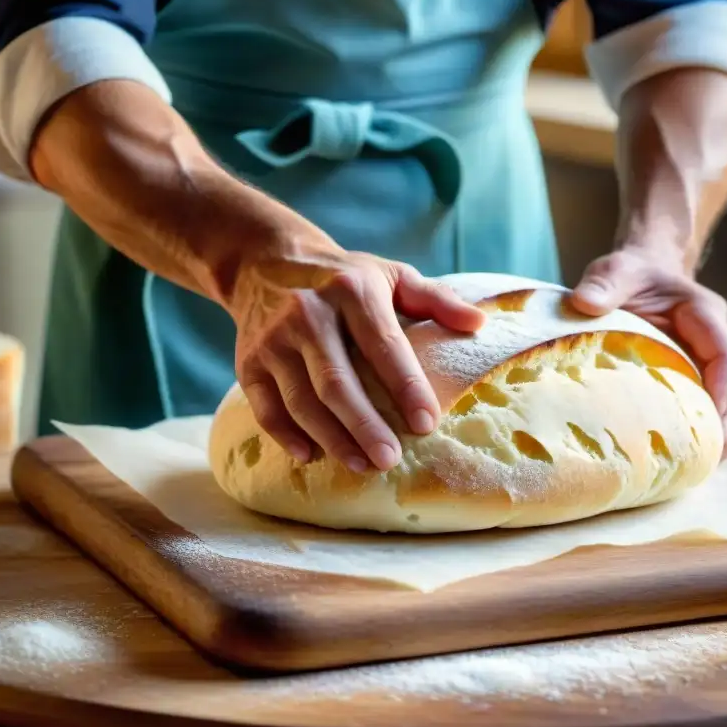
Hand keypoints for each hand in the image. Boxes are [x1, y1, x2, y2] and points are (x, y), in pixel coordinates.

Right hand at [230, 245, 484, 472]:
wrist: (265, 262)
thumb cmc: (343, 278)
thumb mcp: (390, 275)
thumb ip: (436, 299)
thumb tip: (478, 325)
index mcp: (351, 290)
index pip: (383, 345)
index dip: (406, 387)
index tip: (427, 424)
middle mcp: (308, 314)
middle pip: (337, 382)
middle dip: (365, 425)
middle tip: (390, 459)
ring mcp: (274, 340)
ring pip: (302, 401)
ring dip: (332, 438)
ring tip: (362, 465)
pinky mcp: (248, 362)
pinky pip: (266, 407)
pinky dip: (287, 436)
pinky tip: (311, 456)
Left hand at [569, 248, 726, 456]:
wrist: (637, 277)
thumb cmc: (630, 275)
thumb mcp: (616, 270)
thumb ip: (604, 283)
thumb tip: (584, 303)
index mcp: (705, 315)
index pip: (725, 355)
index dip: (722, 388)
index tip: (709, 415)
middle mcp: (714, 344)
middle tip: (706, 457)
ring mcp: (705, 366)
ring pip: (725, 407)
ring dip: (714, 438)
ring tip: (692, 469)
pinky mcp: (690, 382)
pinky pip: (701, 412)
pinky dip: (694, 436)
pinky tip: (673, 462)